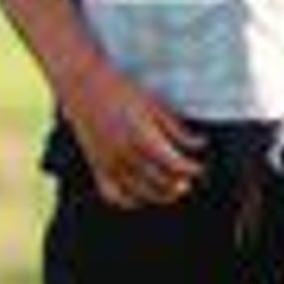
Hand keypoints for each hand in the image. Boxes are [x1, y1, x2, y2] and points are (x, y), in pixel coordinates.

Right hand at [53, 57, 203, 209]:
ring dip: (159, 196)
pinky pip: (112, 194)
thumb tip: (199, 145)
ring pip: (139, 192)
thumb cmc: (121, 89)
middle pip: (159, 181)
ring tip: (172, 192)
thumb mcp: (155, 104)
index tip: (200, 168)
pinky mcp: (96, 165)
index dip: (191, 169)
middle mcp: (125, 153)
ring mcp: (108, 162)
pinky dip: (128, 200)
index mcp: (142, 137)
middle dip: (178, 184)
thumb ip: (176, 129)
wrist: (83, 83)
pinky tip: (141, 197)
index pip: (174, 164)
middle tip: (189, 182)